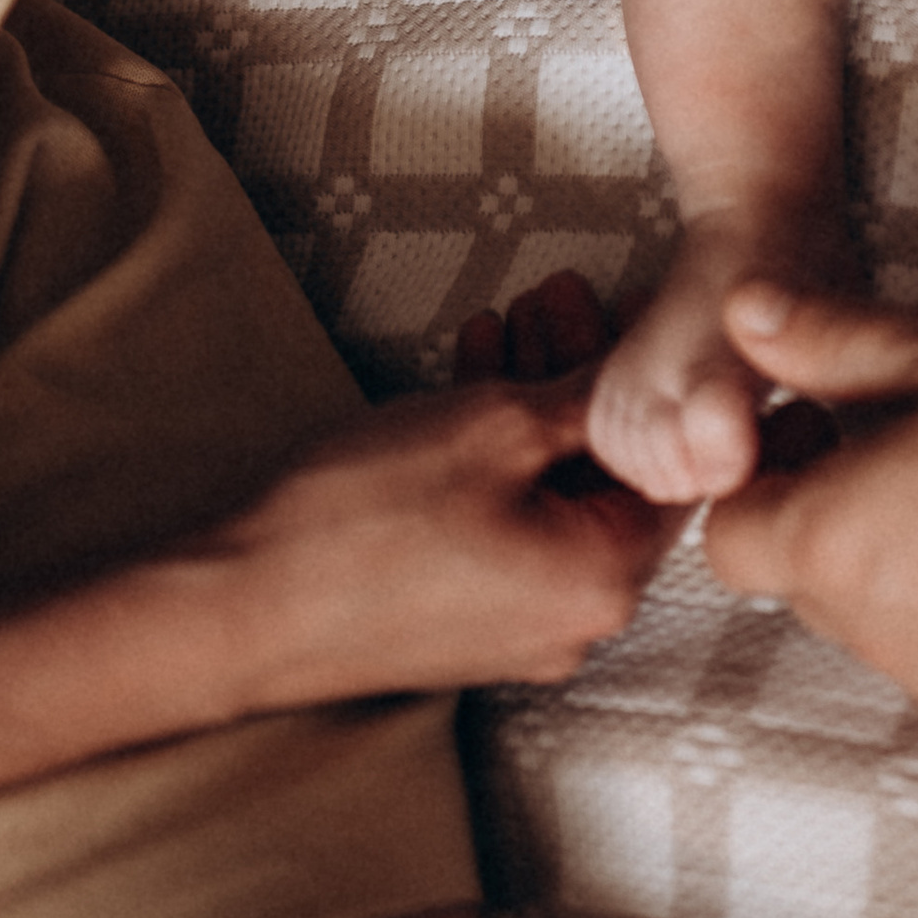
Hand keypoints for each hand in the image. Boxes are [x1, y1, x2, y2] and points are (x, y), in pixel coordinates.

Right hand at [192, 275, 678, 710]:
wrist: (243, 604)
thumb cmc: (370, 516)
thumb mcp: (496, 427)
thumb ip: (590, 397)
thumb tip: (651, 368)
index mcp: (607, 581)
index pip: (674, 465)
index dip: (658, 375)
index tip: (638, 307)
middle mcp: (578, 618)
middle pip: (605, 472)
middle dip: (582, 369)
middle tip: (560, 293)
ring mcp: (520, 625)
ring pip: (550, 488)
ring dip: (532, 397)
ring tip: (510, 312)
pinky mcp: (467, 616)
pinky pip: (509, 518)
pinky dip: (496, 448)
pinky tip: (473, 365)